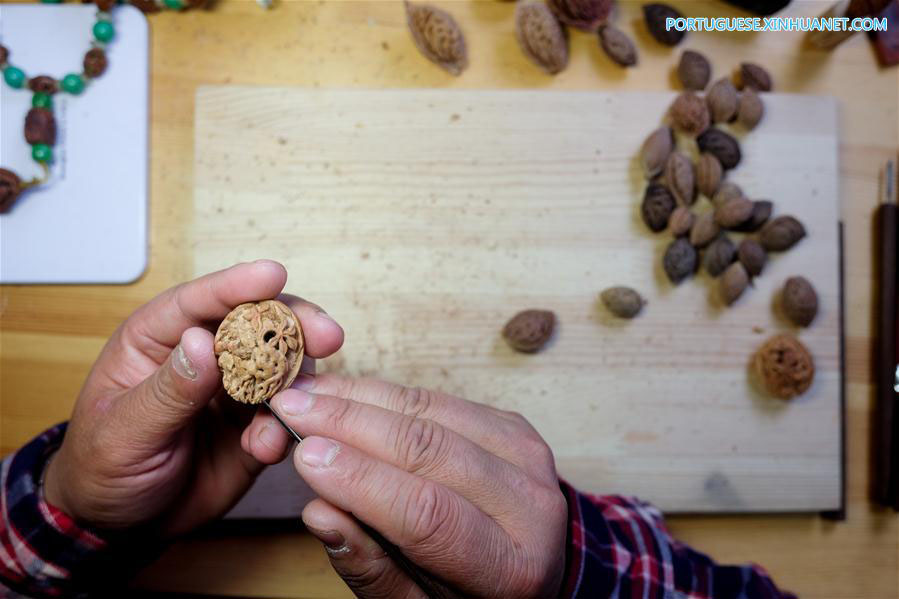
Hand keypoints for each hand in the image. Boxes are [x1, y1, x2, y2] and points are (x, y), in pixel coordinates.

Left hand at [43, 261, 343, 535]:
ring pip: (280, 370)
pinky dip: (284, 430)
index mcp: (158, 341)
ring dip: (299, 381)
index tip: (275, 275)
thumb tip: (202, 343)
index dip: (238, 286)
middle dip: (294, 326)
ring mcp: (233, 392)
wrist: (120, 525)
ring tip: (303, 400)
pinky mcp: (254, 428)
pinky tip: (270, 445)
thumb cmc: (102, 466)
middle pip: (255, 326)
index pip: (199, 302)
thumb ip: (167, 391)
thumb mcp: (124, 431)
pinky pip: (281, 421)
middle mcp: (204, 357)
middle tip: (327, 334)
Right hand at [244, 375, 567, 597]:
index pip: (428, 514)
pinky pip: (440, 398)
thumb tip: (319, 513)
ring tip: (306, 393)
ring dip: (360, 397)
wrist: (534, 565)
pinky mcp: (512, 425)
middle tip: (289, 409)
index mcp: (510, 565)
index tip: (305, 455)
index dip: (362, 480)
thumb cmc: (468, 596)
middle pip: (429, 449)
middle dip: (350, 423)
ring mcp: (526, 455)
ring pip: (432, 410)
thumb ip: (372, 568)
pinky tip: (344, 391)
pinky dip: (386, 392)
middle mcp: (530, 504)